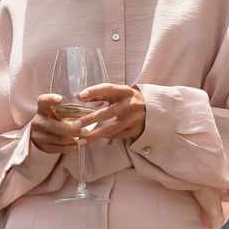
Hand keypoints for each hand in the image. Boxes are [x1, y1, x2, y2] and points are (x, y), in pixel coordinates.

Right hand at [30, 93, 89, 153]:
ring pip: (59, 139)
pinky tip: (77, 145)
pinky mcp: (42, 146)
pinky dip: (69, 148)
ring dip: (74, 140)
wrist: (40, 133)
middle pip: (55, 126)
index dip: (50, 99)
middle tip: (86, 132)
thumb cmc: (54, 119)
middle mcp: (38, 121)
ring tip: (85, 139)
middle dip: (73, 130)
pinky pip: (58, 148)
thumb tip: (93, 107)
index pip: (43, 101)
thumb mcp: (58, 111)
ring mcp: (38, 135)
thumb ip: (69, 108)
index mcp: (42, 108)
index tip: (61, 99)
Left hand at [31, 84, 145, 150]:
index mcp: (125, 91)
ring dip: (94, 135)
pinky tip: (93, 140)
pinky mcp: (136, 130)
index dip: (94, 92)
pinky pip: (116, 136)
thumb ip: (99, 94)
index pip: (108, 89)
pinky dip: (105, 137)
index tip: (80, 96)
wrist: (154, 110)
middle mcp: (130, 105)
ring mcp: (134, 119)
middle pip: (107, 113)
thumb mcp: (118, 93)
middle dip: (89, 120)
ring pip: (111, 129)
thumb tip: (78, 96)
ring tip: (80, 140)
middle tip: (74, 126)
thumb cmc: (128, 99)